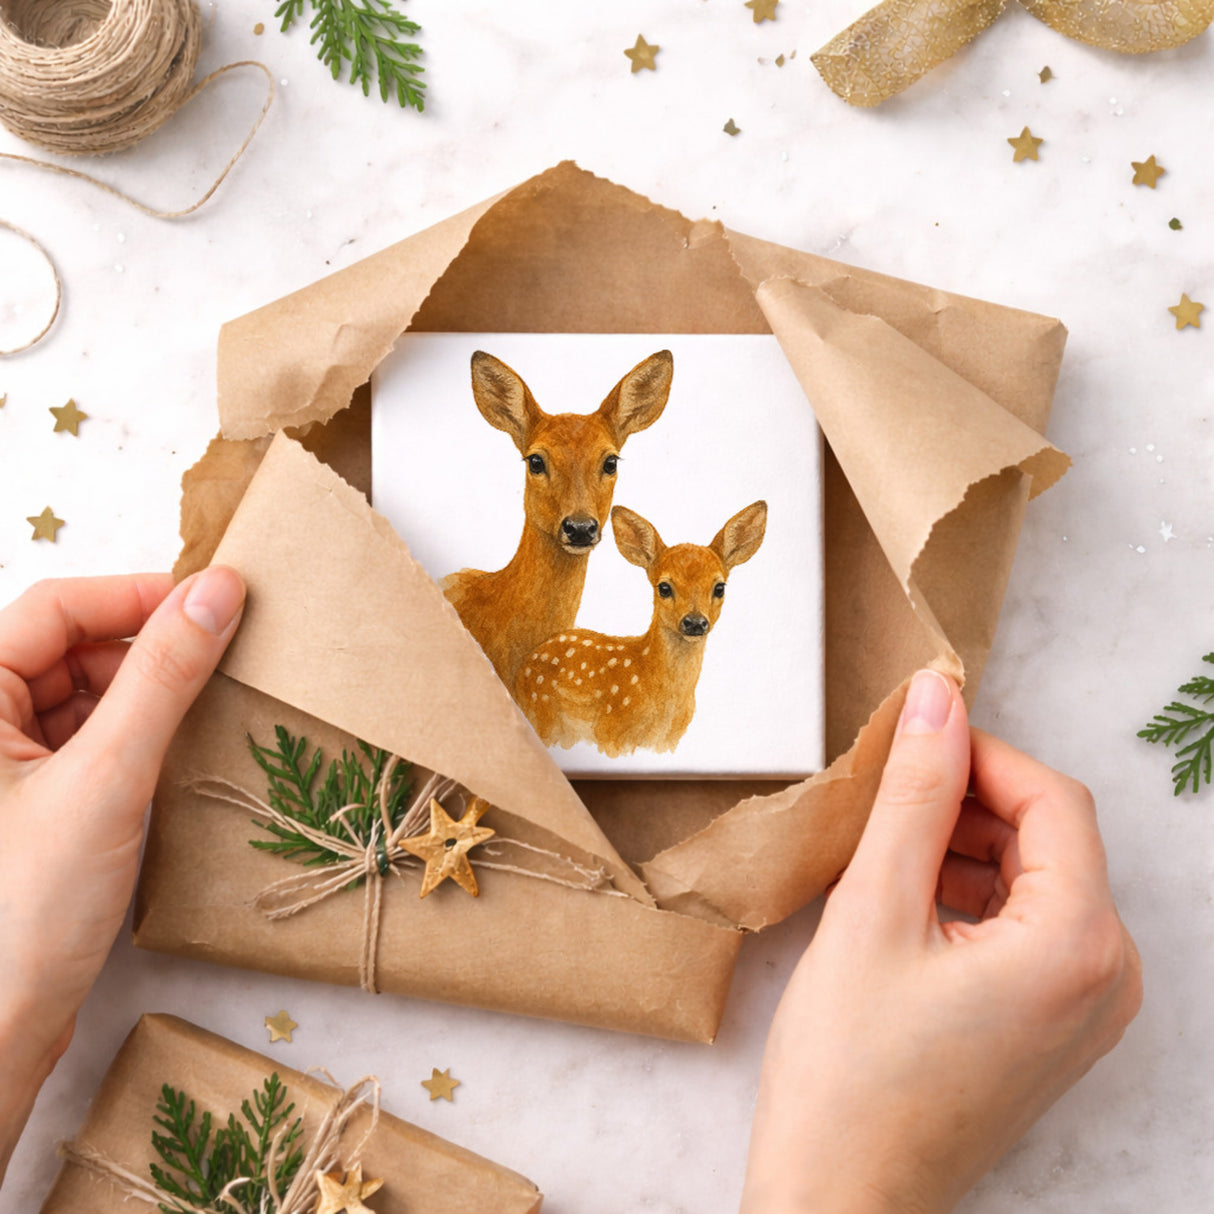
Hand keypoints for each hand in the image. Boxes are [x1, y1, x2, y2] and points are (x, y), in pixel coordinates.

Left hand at [0, 569, 244, 1181]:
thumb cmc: (23, 910)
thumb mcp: (107, 777)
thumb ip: (164, 676)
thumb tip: (218, 591)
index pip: (55, 608)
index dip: (136, 595)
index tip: (217, 599)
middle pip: (71, 647)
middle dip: (147, 645)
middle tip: (226, 651)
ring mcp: (6, 767)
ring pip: (86, 694)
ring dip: (148, 691)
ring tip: (212, 701)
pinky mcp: (34, 803)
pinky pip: (92, 740)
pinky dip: (139, 734)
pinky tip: (181, 749)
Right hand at [741, 669, 1142, 1213]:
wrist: (840, 1198)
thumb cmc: (849, 1073)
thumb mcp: (873, 910)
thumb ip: (913, 794)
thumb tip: (937, 699)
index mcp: (1079, 946)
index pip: (1052, 799)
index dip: (979, 754)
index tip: (909, 740)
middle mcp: (1107, 979)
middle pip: (1049, 838)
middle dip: (966, 804)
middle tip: (881, 802)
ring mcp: (1086, 1010)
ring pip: (1034, 880)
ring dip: (963, 849)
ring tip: (880, 857)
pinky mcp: (1054, 1028)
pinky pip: (1028, 929)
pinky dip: (969, 898)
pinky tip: (902, 906)